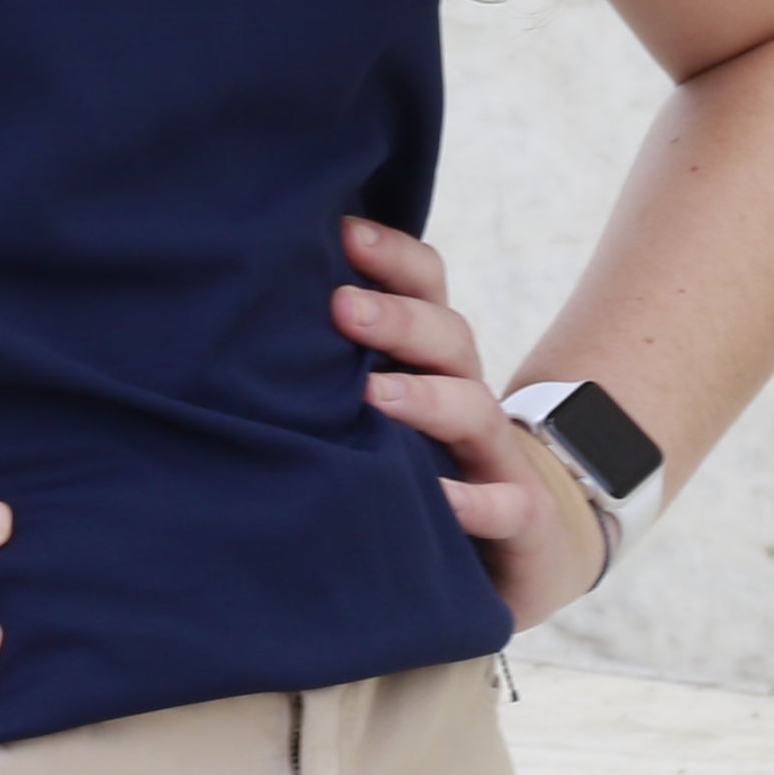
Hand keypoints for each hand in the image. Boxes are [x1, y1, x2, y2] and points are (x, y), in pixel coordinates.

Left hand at [340, 216, 604, 630]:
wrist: (526, 543)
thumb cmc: (426, 459)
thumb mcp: (385, 402)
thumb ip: (336, 359)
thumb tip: (247, 308)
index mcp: (433, 358)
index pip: (426, 286)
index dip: (391, 255)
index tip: (342, 232)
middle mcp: (466, 394)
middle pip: (449, 338)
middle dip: (398, 317)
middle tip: (342, 306)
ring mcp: (496, 455)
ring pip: (474, 410)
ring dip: (426, 398)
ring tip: (374, 394)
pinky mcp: (521, 519)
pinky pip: (505, 506)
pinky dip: (474, 502)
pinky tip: (440, 498)